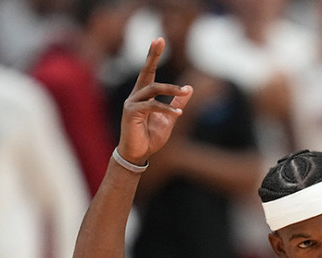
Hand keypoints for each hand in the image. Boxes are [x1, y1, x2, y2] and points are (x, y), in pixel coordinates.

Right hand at [117, 39, 193, 165]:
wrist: (138, 155)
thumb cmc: (150, 137)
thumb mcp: (169, 119)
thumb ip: (177, 104)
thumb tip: (189, 89)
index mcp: (144, 95)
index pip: (149, 72)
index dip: (153, 56)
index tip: (158, 40)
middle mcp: (136, 96)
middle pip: (145, 72)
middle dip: (152, 55)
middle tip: (159, 39)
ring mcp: (132, 103)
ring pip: (153, 89)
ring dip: (171, 90)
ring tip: (184, 91)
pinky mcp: (131, 113)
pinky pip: (152, 106)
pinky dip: (166, 109)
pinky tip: (179, 114)